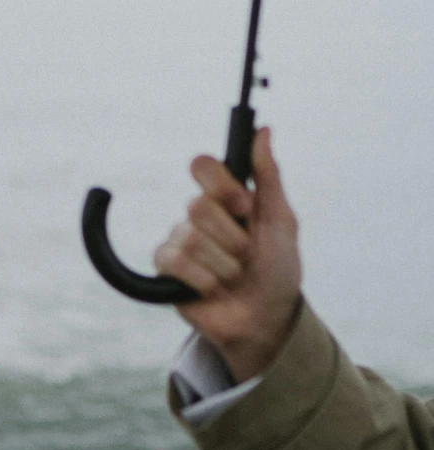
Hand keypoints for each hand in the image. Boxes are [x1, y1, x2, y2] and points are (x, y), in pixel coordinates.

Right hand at [152, 125, 302, 380]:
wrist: (266, 319)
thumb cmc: (278, 270)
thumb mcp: (282, 222)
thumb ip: (269, 176)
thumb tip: (264, 130)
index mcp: (225, 198)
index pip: (203, 167)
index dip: (223, 187)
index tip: (246, 210)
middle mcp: (198, 216)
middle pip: (198, 206)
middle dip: (232, 238)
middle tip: (246, 255)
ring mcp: (180, 241)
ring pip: (191, 238)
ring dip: (223, 265)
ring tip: (233, 277)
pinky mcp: (166, 270)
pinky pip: (174, 261)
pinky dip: (203, 279)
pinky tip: (212, 288)